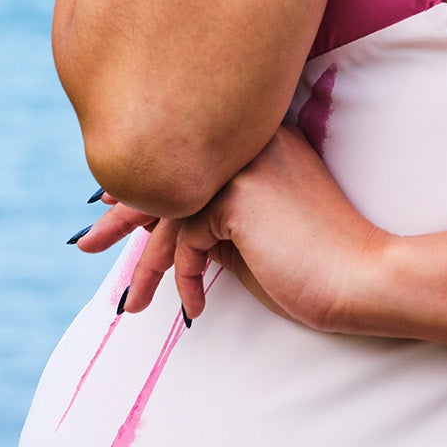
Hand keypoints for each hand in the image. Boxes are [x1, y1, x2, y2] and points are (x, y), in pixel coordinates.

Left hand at [115, 125, 395, 334]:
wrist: (361, 277)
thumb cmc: (316, 265)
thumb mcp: (256, 237)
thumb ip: (218, 219)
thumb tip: (167, 226)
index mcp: (263, 141)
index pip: (191, 158)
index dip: (149, 182)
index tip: (113, 203)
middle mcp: (252, 140)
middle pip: (169, 173)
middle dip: (124, 214)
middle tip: (86, 243)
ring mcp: (244, 162)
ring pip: (171, 212)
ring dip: (147, 265)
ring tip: (131, 303)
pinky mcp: (236, 194)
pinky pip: (187, 239)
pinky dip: (185, 279)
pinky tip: (194, 307)